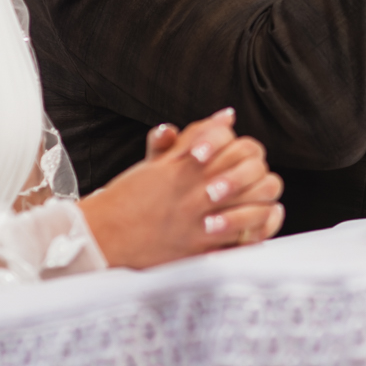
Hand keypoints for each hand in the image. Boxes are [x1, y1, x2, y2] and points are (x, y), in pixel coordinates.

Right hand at [81, 109, 283, 267]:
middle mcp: (197, 193)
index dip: (249, 152)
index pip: (240, 148)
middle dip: (261, 177)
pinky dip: (253, 236)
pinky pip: (240, 242)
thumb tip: (228, 115)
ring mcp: (199, 222)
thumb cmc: (130, 196)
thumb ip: (196, 136)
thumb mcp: (160, 160)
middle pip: (254, 177)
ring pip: (254, 209)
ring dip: (262, 205)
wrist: (102, 235)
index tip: (245, 157)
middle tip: (258, 181)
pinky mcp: (198, 250)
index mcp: (189, 167)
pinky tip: (252, 231)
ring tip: (260, 205)